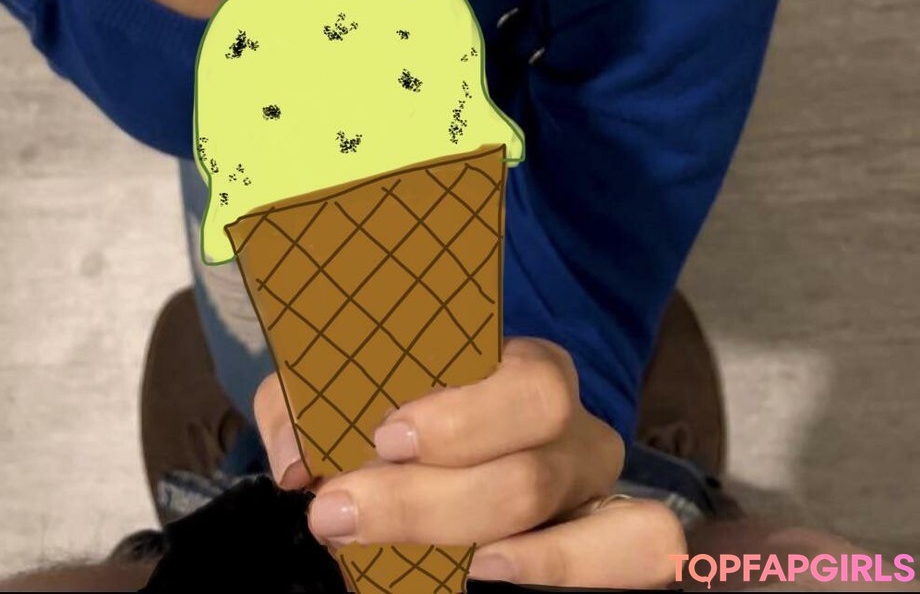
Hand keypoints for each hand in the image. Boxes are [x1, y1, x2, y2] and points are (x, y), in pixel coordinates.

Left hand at [254, 336, 685, 586]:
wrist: (426, 484)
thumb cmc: (385, 437)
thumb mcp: (341, 407)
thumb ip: (308, 413)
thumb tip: (300, 463)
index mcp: (525, 373)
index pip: (529, 382)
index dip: (463, 416)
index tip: (383, 438)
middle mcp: (575, 435)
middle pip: (534, 473)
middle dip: (430, 505)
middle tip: (340, 518)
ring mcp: (600, 503)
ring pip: (604, 528)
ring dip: (520, 558)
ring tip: (440, 573)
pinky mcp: (620, 554)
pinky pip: (646, 556)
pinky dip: (576, 572)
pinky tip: (496, 581)